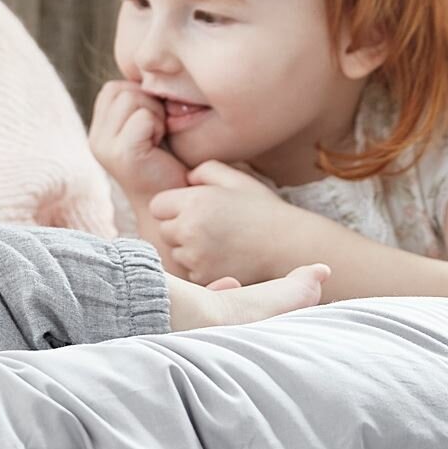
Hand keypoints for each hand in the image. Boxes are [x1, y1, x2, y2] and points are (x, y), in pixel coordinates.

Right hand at [89, 80, 189, 200]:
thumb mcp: (150, 127)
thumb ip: (140, 103)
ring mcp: (104, 147)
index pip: (115, 88)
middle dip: (149, 103)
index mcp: (99, 130)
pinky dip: (158, 126)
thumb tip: (147, 70)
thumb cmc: (171, 163)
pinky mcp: (121, 155)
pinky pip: (143, 117)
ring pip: (132, 99)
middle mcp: (95, 138)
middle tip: (159, 133)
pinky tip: (161, 147)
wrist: (177, 205)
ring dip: (155, 114)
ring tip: (159, 139)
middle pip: (122, 89)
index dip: (142, 98)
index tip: (154, 126)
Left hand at [146, 160, 303, 284]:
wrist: (289, 247)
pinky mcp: (203, 278)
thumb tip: (186, 178)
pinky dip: (201, 267)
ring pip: (176, 253)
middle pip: (164, 230)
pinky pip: (190, 272)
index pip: (158, 206)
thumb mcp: (237, 180)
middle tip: (210, 227)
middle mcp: (190, 229)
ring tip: (220, 243)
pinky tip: (224, 258)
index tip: (193, 209)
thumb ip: (206, 170)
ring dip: (189, 249)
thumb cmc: (264, 210)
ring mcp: (195, 257)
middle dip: (179, 228)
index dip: (173, 206)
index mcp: (194, 202)